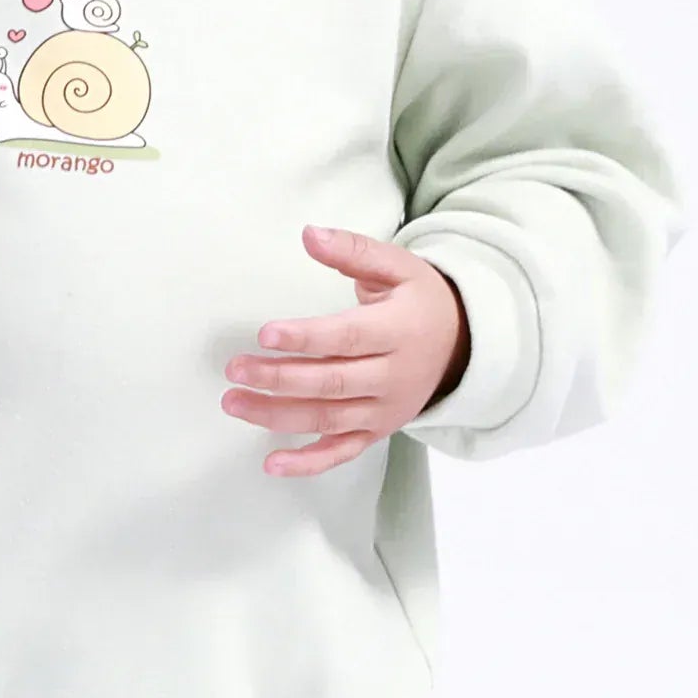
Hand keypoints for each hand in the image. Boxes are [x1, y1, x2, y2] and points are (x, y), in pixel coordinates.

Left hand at [221, 224, 471, 476]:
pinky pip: (342, 453)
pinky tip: (272, 463)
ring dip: (278, 416)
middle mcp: (394, 376)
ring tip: (234, 403)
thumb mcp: (397, 265)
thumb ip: (352, 251)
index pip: (348, 338)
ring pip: (328, 419)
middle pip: (331, 383)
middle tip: (236, 369)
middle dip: (280, 378)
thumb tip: (308, 234)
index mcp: (400, 330)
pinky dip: (308, 463)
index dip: (306, 338)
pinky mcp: (378, 431)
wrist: (463, 344)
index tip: (266, 334)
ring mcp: (385, 410)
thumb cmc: (421, 299)